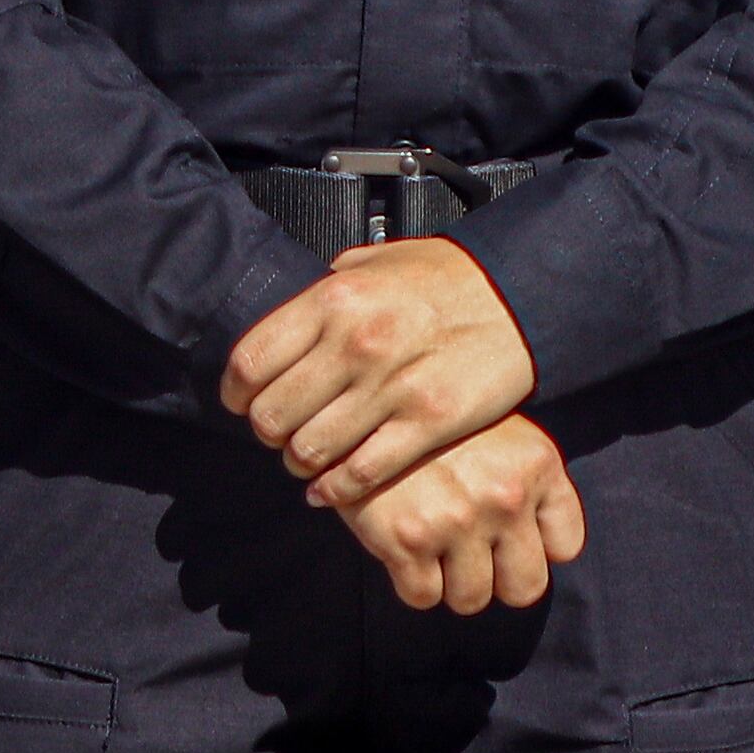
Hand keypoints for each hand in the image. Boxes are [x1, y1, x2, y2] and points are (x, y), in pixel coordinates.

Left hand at [224, 237, 538, 510]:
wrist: (516, 295)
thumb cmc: (442, 278)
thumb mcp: (375, 263)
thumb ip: (328, 286)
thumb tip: (292, 313)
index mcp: (334, 299)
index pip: (251, 361)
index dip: (236, 393)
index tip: (241, 403)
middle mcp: (356, 343)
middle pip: (273, 414)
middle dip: (267, 433)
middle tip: (278, 435)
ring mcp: (392, 387)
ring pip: (311, 450)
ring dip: (300, 464)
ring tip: (305, 461)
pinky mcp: (429, 423)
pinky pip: (362, 472)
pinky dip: (337, 489)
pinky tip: (330, 489)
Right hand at [337, 411, 583, 612]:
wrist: (352, 397)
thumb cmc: (429, 417)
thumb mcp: (494, 426)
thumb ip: (522, 477)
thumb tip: (542, 547)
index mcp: (536, 462)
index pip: (565, 546)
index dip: (532, 546)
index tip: (506, 534)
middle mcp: (504, 494)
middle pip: (525, 588)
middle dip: (495, 577)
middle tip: (467, 550)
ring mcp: (457, 520)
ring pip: (471, 598)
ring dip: (449, 580)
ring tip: (429, 539)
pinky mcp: (406, 540)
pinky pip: (422, 596)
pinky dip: (409, 580)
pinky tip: (399, 541)